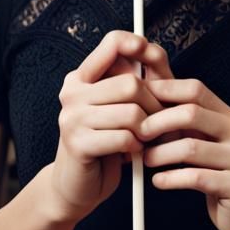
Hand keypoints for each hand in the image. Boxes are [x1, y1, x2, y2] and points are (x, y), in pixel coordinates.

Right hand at [50, 31, 170, 222]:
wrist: (77, 186)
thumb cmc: (106, 143)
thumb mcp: (121, 106)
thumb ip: (137, 79)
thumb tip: (154, 51)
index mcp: (81, 78)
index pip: (111, 43)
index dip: (135, 43)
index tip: (150, 53)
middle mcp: (72, 92)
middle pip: (130, 83)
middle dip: (154, 106)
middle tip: (158, 122)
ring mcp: (71, 117)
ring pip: (131, 113)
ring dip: (147, 131)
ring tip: (144, 139)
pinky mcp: (77, 143)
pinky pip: (124, 138)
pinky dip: (136, 147)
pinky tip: (131, 153)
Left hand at [141, 72, 229, 229]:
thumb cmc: (221, 176)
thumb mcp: (207, 143)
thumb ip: (186, 121)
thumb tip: (150, 88)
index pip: (197, 90)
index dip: (166, 90)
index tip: (140, 98)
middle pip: (192, 113)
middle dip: (158, 121)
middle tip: (138, 133)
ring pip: (191, 147)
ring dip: (160, 153)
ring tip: (145, 160)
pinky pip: (195, 177)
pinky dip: (171, 178)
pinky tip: (158, 181)